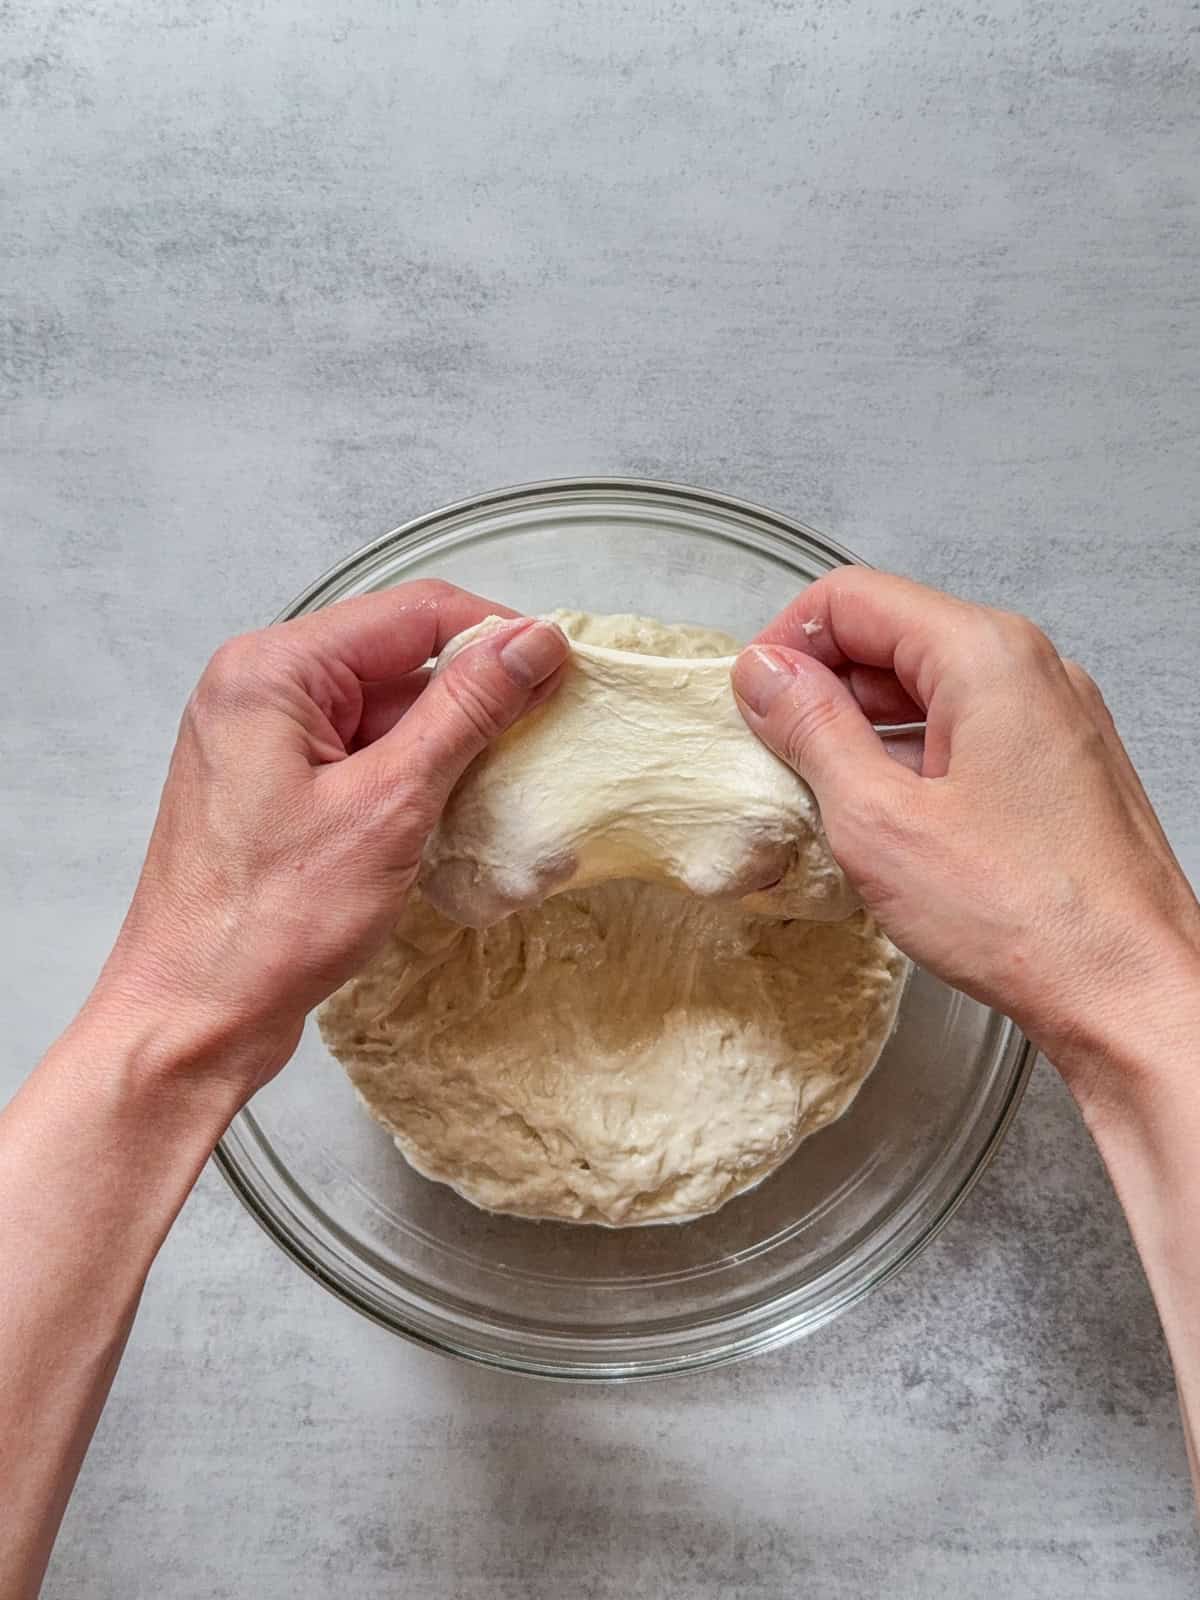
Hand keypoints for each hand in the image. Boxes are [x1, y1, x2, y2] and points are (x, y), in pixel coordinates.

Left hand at [90, 581, 567, 1101]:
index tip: (563, 675)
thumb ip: (464, 711)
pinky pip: (365, 756)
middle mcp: (262, 689)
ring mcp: (265, 740)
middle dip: (473, 700)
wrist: (194, 1018)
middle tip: (538, 745)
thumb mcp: (390, 806)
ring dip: (447, 749)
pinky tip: (447, 824)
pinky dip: (414, 782)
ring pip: (388, 713)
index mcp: (273, 671)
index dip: (497, 636)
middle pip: (400, 659)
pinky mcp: (278, 787)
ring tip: (493, 798)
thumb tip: (530, 642)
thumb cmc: (269, 924)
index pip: (414, 613)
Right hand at [731, 569, 1199, 1089]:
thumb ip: (812, 730)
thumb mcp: (879, 819)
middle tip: (772, 753)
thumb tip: (765, 675)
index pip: (853, 597)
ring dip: (863, 726)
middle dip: (821, 684)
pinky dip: (912, 756)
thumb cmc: (1025, 915)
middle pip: (894, 634)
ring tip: (819, 793)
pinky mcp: (1061, 767)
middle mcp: (1031, 669)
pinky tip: (884, 817)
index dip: (786, 641)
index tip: (749, 701)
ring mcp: (1054, 718)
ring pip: (930, 686)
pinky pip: (967, 731)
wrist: (1133, 993)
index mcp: (986, 656)